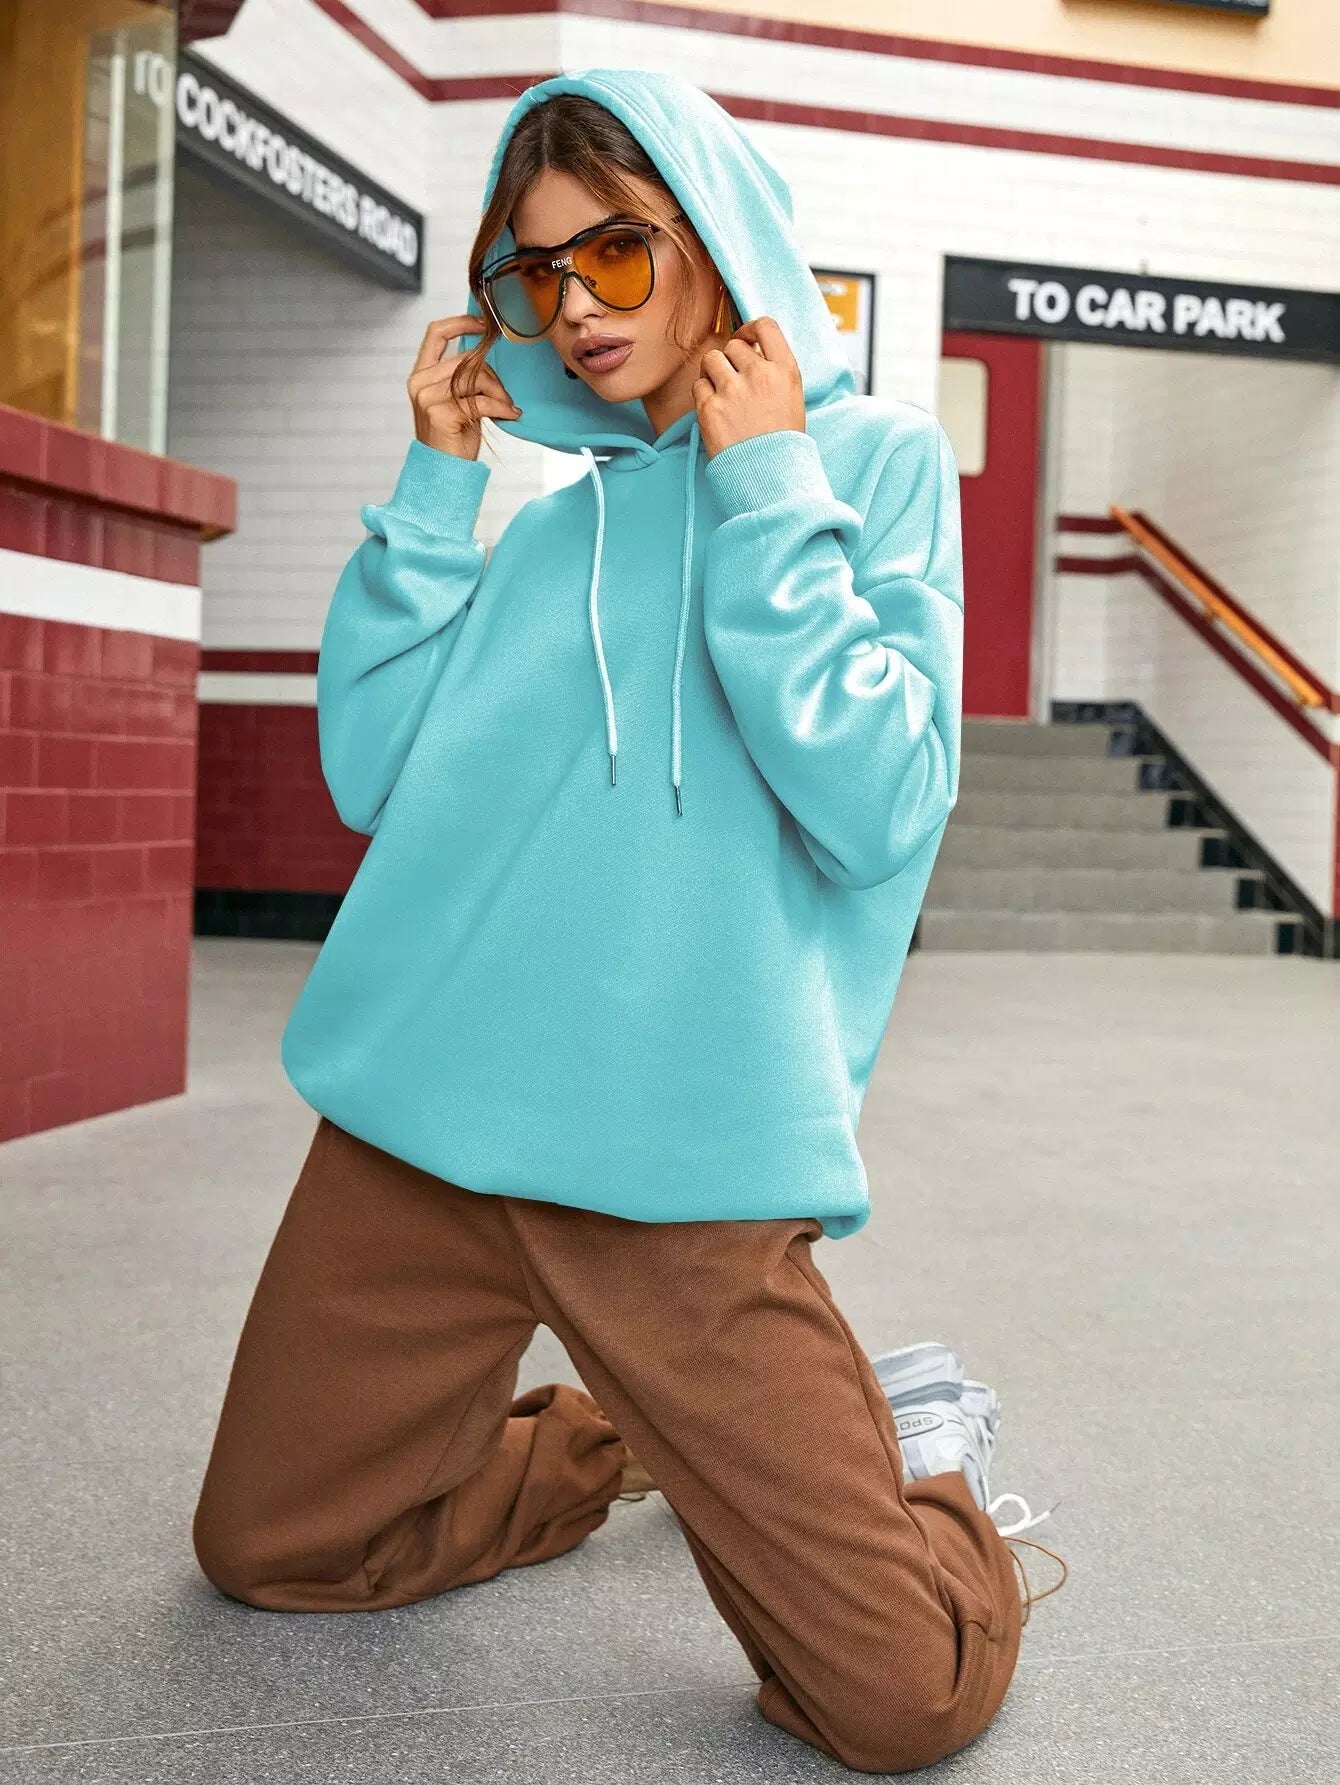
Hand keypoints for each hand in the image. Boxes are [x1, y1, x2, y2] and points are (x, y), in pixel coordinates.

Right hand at [407, 314, 521, 460]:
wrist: (444, 472)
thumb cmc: (454, 437)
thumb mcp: (457, 399)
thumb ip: (462, 375)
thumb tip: (484, 352)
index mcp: (421, 375)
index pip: (435, 333)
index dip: (460, 322)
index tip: (484, 324)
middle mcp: (420, 383)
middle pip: (466, 359)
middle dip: (492, 377)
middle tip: (506, 396)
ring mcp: (427, 397)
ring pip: (475, 378)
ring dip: (498, 393)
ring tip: (506, 408)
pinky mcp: (441, 413)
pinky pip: (481, 400)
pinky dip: (501, 407)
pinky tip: (509, 415)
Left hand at [691, 316, 806, 460]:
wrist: (769, 478)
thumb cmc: (782, 443)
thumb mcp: (791, 400)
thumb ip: (773, 373)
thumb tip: (749, 352)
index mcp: (785, 370)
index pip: (765, 326)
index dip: (750, 329)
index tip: (745, 339)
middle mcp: (759, 374)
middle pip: (733, 345)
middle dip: (730, 360)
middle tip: (733, 382)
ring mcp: (733, 390)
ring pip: (711, 359)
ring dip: (713, 373)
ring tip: (722, 395)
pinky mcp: (710, 408)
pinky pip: (698, 385)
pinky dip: (703, 396)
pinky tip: (715, 412)